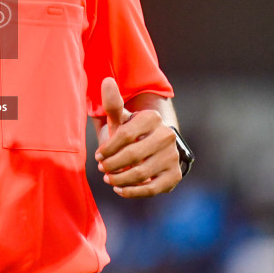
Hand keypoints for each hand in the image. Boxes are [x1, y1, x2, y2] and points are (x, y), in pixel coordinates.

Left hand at [94, 77, 181, 198]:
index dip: (108, 148)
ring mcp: (173, 156)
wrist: (152, 149)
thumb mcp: (120, 119)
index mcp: (152, 118)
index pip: (125, 135)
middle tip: (102, 169)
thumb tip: (106, 81)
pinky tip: (120, 189)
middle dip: (112, 165)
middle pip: (132, 155)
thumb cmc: (131, 133)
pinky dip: (132, 191)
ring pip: (140, 173)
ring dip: (119, 179)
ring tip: (109, 179)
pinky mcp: (175, 175)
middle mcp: (167, 136)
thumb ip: (113, 103)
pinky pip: (151, 188)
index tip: (98, 155)